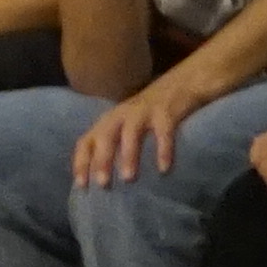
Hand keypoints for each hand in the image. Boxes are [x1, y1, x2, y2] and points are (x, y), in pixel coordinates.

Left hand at [73, 66, 223, 188]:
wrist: (186, 81)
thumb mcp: (129, 125)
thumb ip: (116, 143)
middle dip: (101, 161)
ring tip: (128, 179)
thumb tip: (104, 177)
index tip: (81, 186)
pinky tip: (164, 169)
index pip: (86, 141)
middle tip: (102, 185)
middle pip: (105, 137)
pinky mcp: (167, 111)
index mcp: (110, 120)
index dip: (81, 162)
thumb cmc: (154, 111)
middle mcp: (122, 114)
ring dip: (128, 155)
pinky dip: (163, 150)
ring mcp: (144, 111)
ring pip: (130, 133)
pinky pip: (164, 132)